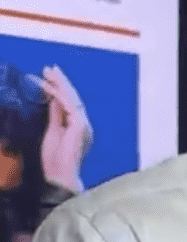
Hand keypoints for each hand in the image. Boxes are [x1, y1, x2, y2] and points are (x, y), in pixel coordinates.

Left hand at [39, 65, 92, 193]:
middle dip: (60, 81)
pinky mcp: (79, 125)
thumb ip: (55, 116)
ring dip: (59, 84)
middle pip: (72, 97)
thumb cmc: (55, 159)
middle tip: (50, 68)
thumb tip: (52, 100)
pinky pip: (68, 105)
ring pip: (71, 98)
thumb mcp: (52, 131)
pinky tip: (48, 87)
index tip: (50, 77)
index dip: (60, 89)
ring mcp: (83, 123)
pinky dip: (57, 95)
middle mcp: (83, 122)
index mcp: (78, 125)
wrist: (60, 174)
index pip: (69, 102)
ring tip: (48, 72)